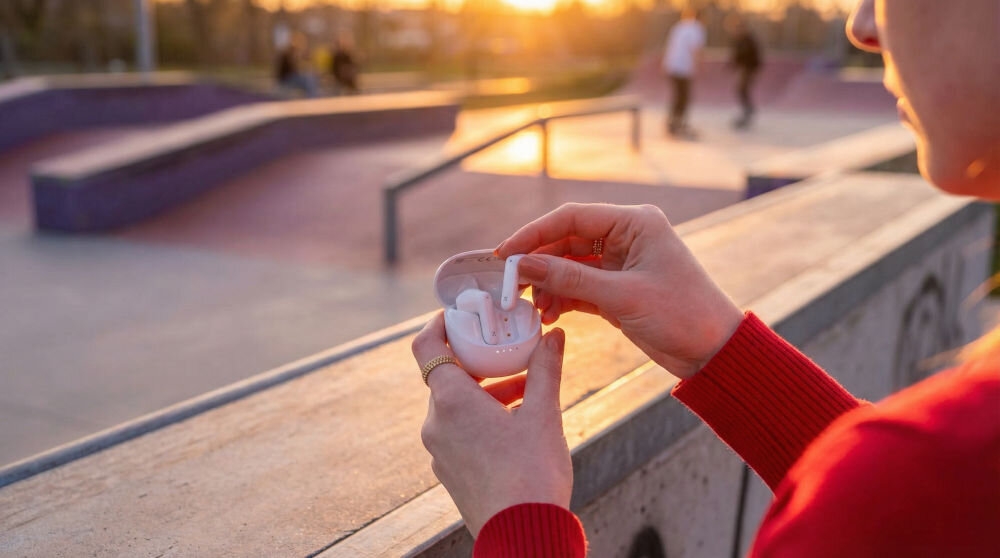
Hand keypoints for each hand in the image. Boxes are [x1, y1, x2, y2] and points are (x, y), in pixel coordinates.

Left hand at [412, 313, 572, 536]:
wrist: (522, 533)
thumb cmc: (532, 474)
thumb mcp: (545, 414)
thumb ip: (546, 369)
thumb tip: (554, 336)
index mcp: (451, 401)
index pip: (426, 346)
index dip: (440, 324)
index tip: (463, 316)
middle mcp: (436, 423)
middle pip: (447, 375)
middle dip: (481, 361)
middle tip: (510, 351)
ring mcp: (439, 449)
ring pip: (455, 405)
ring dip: (486, 391)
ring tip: (528, 391)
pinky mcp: (448, 470)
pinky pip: (458, 430)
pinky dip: (481, 417)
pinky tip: (517, 423)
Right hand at [496, 203, 742, 379]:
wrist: (715, 352)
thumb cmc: (683, 315)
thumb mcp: (622, 296)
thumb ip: (570, 278)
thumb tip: (522, 264)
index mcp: (635, 223)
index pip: (572, 218)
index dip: (534, 233)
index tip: (505, 253)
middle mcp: (626, 237)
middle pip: (566, 240)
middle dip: (537, 263)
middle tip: (510, 285)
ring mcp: (621, 264)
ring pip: (569, 265)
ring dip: (548, 284)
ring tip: (534, 308)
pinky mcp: (617, 289)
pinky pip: (578, 286)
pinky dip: (561, 298)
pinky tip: (548, 314)